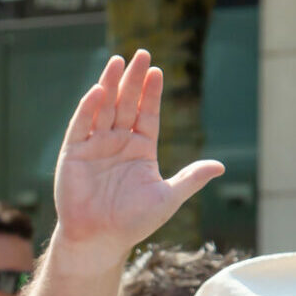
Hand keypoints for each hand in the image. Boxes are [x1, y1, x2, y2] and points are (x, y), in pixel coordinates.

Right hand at [50, 50, 223, 263]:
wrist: (100, 240)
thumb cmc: (134, 222)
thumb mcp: (168, 198)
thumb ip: (191, 179)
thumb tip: (221, 166)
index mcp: (140, 149)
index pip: (147, 114)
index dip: (152, 93)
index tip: (158, 72)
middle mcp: (118, 142)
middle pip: (127, 104)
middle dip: (134, 80)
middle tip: (142, 54)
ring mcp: (95, 146)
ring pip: (104, 108)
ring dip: (111, 84)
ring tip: (118, 61)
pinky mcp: (74, 153)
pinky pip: (81, 126)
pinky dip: (88, 108)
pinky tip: (98, 91)